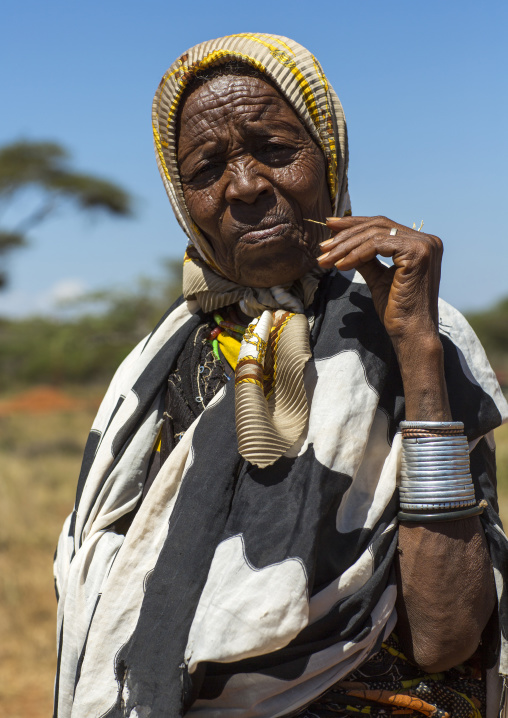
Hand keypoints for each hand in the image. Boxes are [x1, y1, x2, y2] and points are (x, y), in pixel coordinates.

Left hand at [317, 216, 442, 346]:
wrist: (411, 333)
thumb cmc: (397, 311)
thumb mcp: (378, 279)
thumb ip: (366, 259)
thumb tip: (345, 246)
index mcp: (420, 244)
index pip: (383, 226)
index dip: (354, 225)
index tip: (330, 228)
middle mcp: (427, 240)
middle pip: (378, 226)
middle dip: (346, 234)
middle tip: (322, 246)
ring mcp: (424, 245)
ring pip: (374, 234)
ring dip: (345, 246)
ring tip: (326, 259)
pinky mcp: (417, 252)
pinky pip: (377, 245)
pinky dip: (355, 254)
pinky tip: (340, 265)